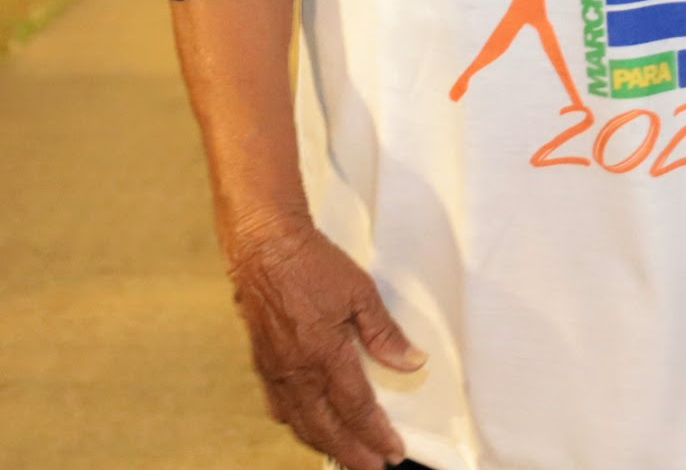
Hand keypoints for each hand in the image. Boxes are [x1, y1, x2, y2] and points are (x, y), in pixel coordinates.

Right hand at [228, 217, 425, 469]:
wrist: (265, 247)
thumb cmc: (313, 263)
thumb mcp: (360, 291)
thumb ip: (384, 333)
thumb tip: (412, 363)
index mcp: (324, 353)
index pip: (356, 408)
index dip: (376, 434)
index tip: (394, 452)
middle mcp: (297, 371)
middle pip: (327, 428)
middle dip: (353, 453)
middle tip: (374, 468)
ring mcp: (276, 371)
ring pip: (302, 424)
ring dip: (326, 444)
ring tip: (347, 455)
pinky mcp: (263, 364)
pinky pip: (281, 409)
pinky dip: (299, 425)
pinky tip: (310, 426)